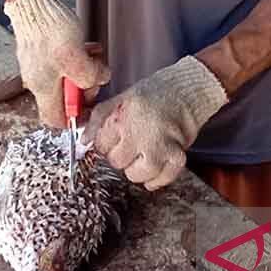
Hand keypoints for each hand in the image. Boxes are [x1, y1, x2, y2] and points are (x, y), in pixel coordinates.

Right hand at [3, 0, 110, 127]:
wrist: (32, 1)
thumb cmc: (49, 29)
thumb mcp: (76, 58)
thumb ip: (90, 76)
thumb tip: (100, 80)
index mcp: (43, 88)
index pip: (56, 119)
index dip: (76, 116)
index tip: (90, 102)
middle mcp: (38, 80)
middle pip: (65, 97)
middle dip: (84, 85)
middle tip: (93, 72)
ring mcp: (39, 65)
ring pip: (66, 77)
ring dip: (83, 68)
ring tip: (90, 54)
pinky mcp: (42, 51)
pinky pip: (63, 62)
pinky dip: (76, 56)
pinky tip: (84, 45)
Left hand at [82, 56, 227, 190]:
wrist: (187, 91)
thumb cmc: (153, 94)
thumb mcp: (119, 99)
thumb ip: (98, 120)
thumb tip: (83, 141)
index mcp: (122, 117)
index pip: (100, 146)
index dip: (105, 143)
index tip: (113, 139)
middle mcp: (139, 133)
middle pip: (117, 162)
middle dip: (120, 156)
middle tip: (130, 143)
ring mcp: (159, 147)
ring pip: (136, 176)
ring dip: (137, 169)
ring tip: (143, 153)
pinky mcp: (177, 156)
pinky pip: (160, 180)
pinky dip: (156, 178)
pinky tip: (155, 164)